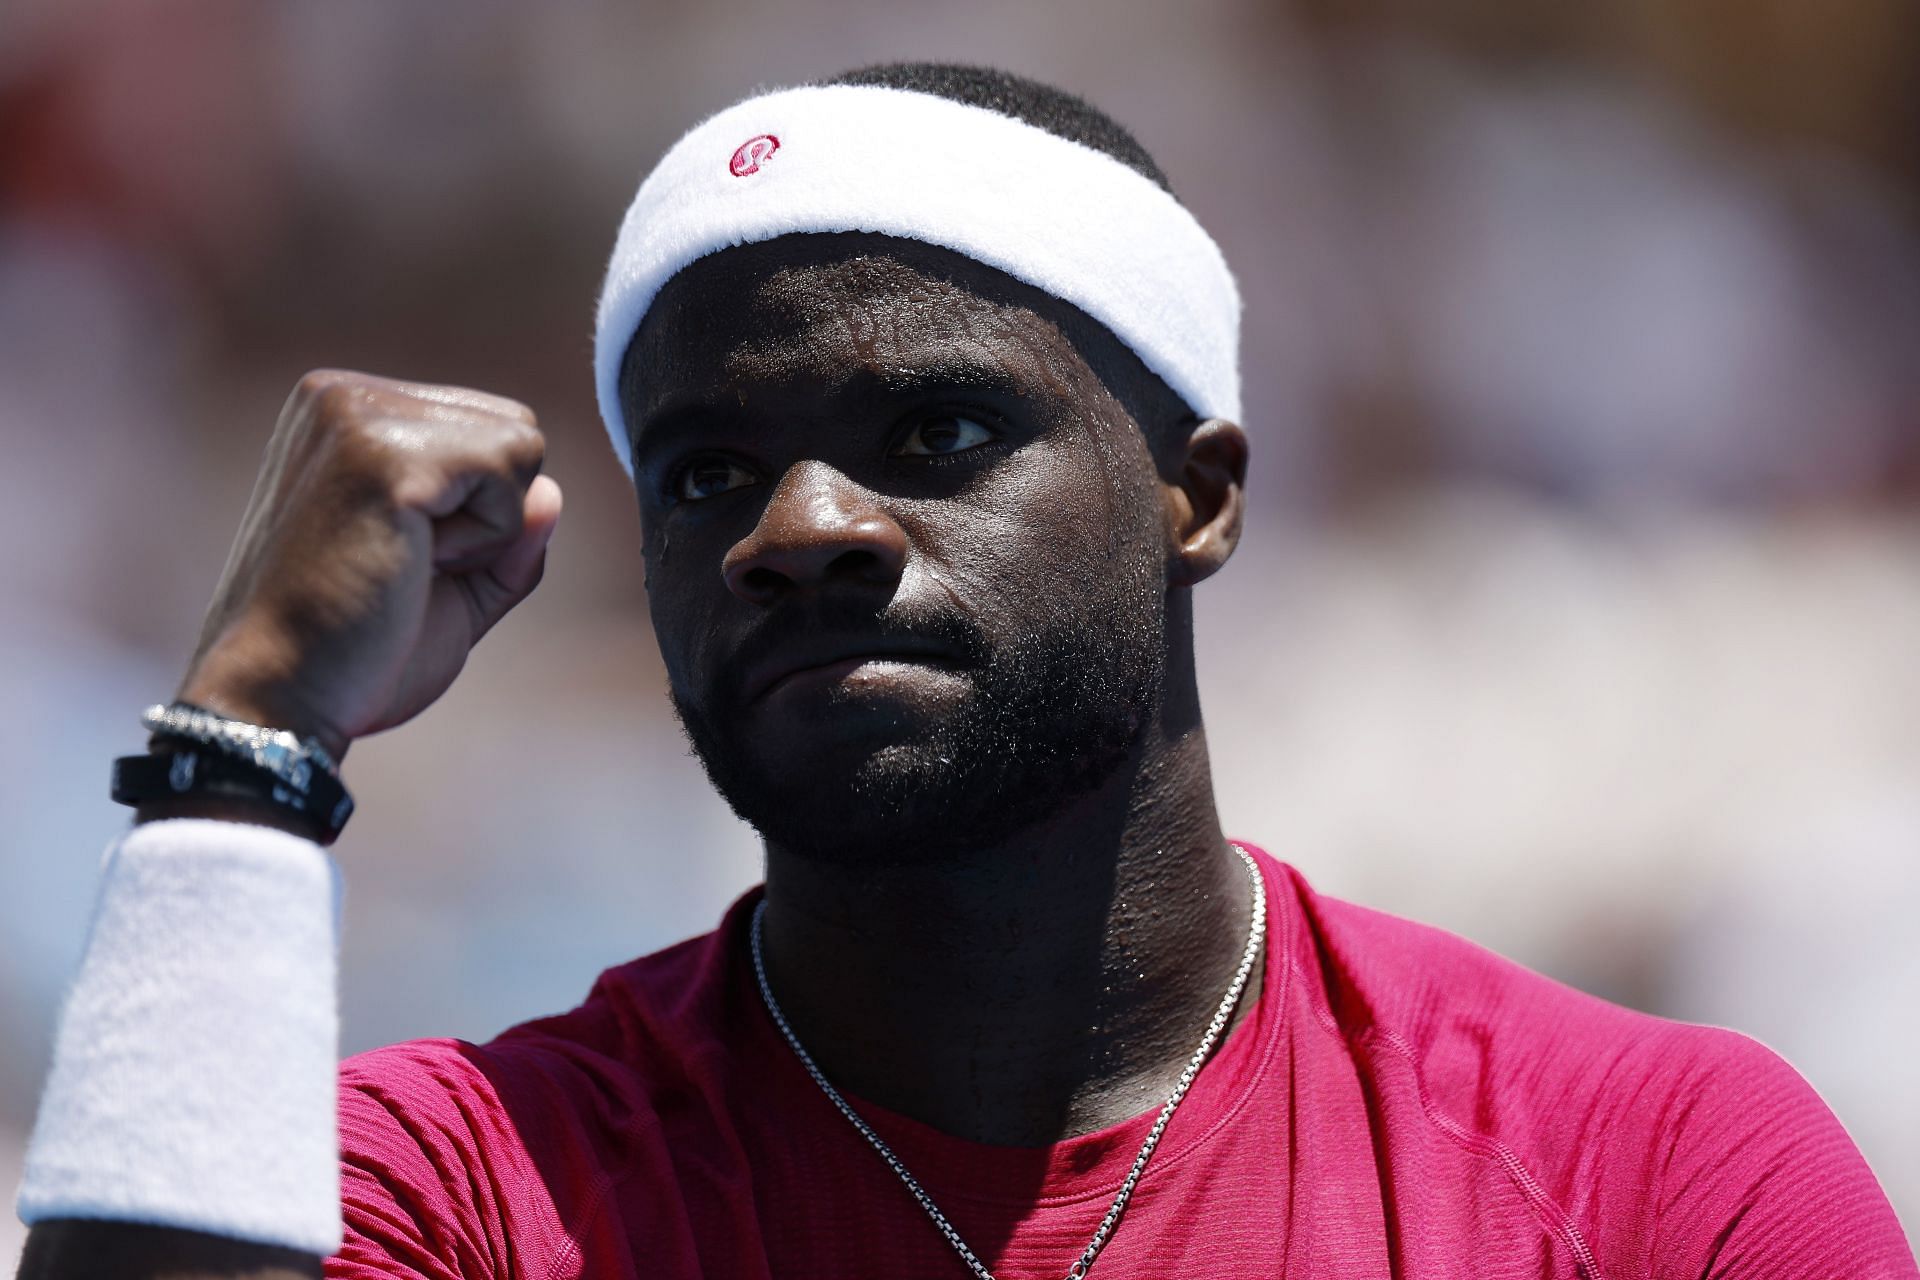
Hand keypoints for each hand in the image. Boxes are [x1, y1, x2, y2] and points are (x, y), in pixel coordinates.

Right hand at [175, 369, 563, 761]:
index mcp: (348, 413)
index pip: (490, 428)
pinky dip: (485, 542)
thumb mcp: (455, 586)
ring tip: (401, 564)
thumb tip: (552, 491)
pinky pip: (510, 477)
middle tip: (403, 566)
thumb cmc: (355, 653)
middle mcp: (343, 395)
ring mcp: (359, 414)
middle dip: (492, 514)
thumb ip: (511, 537)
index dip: (480, 514)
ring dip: (488, 529)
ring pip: (521, 445)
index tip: (399, 558)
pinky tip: (410, 564)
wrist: (279, 701)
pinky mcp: (385, 452)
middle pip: (516, 429)